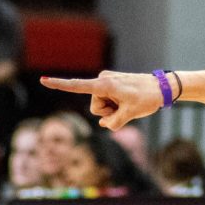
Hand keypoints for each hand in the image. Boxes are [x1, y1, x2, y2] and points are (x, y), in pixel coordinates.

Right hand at [40, 71, 163, 130]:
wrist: (162, 87)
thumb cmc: (147, 98)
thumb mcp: (130, 114)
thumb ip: (113, 123)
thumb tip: (104, 125)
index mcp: (105, 84)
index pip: (77, 86)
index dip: (59, 85)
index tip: (42, 80)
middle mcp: (103, 80)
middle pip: (96, 108)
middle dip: (109, 112)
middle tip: (128, 106)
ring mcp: (107, 82)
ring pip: (101, 107)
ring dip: (114, 110)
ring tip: (130, 102)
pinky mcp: (111, 85)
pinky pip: (108, 103)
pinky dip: (117, 106)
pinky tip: (129, 101)